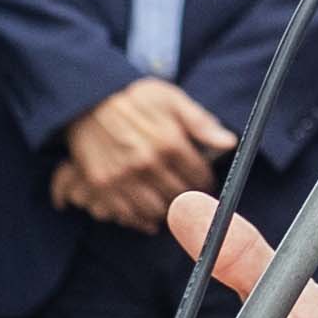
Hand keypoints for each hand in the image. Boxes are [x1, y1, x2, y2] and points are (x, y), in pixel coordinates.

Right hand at [59, 78, 229, 227]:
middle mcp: (147, 164)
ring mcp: (122, 177)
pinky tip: (148, 214)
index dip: (205, 181)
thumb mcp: (172, 99)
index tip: (202, 180)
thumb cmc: (135, 97)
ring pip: (156, 212)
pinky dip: (140, 219)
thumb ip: (202, 123)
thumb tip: (229, 143)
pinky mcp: (102, 186)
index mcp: (169, 143)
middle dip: (188, 197)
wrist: (88, 98)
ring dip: (166, 210)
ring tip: (168, 201)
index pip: (200, 178)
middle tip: (187, 192)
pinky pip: (127, 215)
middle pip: (180, 198)